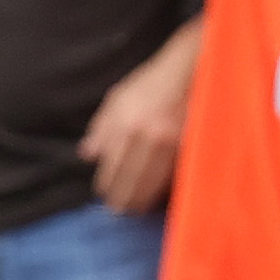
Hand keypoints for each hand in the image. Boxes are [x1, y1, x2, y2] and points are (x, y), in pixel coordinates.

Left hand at [77, 33, 196, 213]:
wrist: (189, 70)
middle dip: (124, 202)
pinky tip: (159, 195)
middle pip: (132, 187)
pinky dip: (165, 190)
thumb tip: (88, 155)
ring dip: (144, 201)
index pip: (111, 173)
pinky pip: (174, 179)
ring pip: (155, 188)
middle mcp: (149, 139)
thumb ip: (102, 129)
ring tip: (137, 207)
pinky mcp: (191, 149)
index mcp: (126, 127)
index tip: (106, 195)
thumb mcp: (117, 99)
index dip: (107, 189)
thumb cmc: (151, 83)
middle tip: (121, 209)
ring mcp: (173, 145)